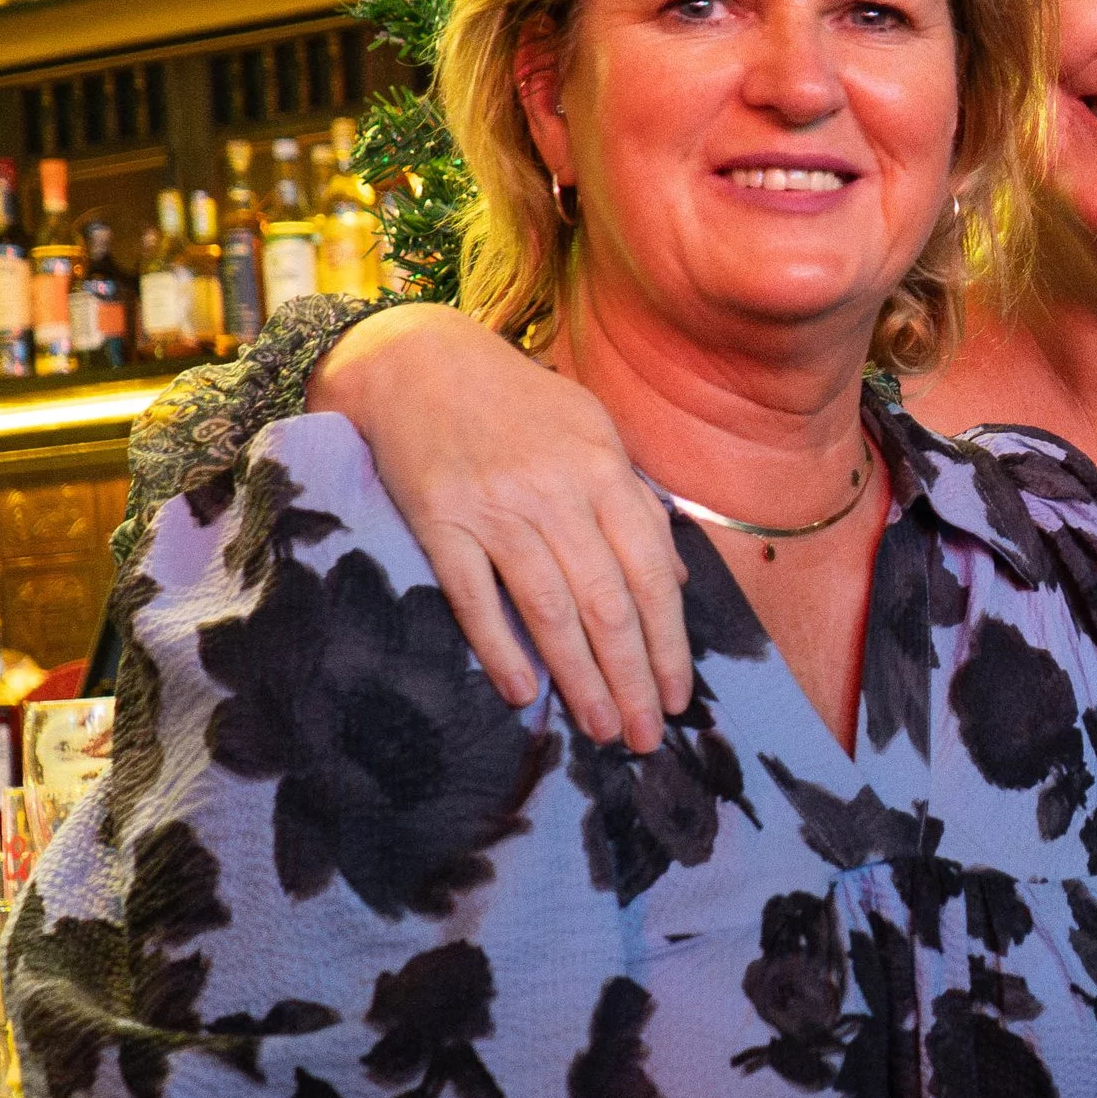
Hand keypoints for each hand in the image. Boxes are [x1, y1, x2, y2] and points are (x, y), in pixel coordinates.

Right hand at [311, 306, 690, 744]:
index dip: (669, 641)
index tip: (679, 696)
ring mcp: (495, 507)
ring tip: (603, 729)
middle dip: (633, 677)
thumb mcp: (592, 433)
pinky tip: (524, 692)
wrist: (416, 360)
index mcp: (603, 469)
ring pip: (549, 608)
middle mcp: (555, 490)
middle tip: (646, 737)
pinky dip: (500, 646)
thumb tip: (673, 577)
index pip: (650, 572)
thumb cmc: (515, 403)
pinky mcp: (438, 520)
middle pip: (606, 601)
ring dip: (581, 678)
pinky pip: (473, 596)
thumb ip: (635, 503)